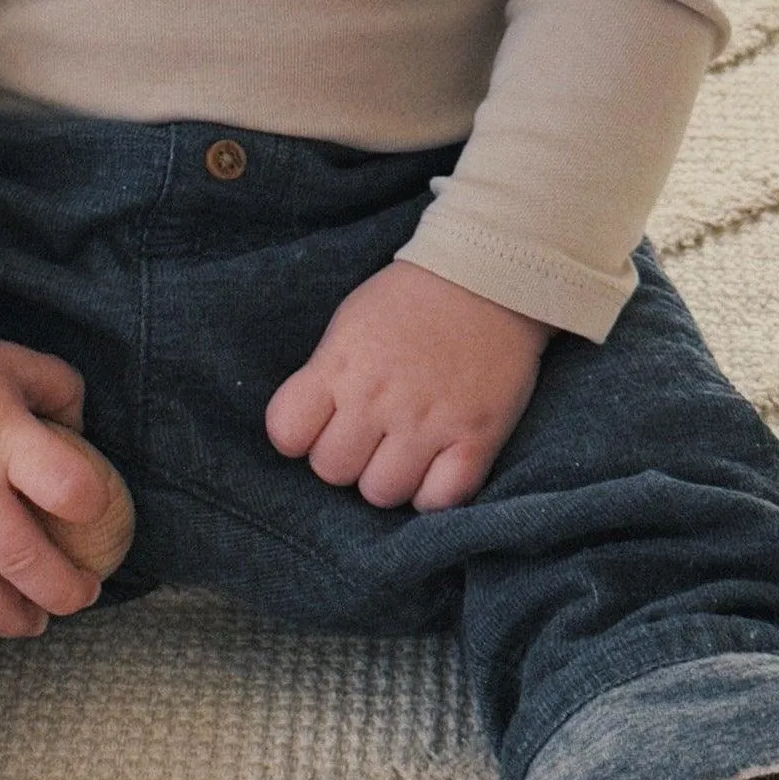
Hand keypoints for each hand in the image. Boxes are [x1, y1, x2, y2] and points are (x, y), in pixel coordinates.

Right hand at [0, 334, 132, 636]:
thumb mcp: (15, 362)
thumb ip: (61, 394)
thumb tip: (83, 438)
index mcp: (4, 438)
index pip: (66, 486)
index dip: (92, 505)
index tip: (98, 514)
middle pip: (22, 560)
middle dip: (62, 593)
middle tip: (80, 598)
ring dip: (8, 618)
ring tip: (30, 622)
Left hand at [264, 261, 547, 510]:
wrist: (491, 279)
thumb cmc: (412, 301)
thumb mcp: (351, 324)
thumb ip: (327, 375)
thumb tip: (311, 428)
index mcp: (341, 365)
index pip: (287, 434)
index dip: (300, 436)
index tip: (322, 425)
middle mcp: (378, 398)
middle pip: (333, 471)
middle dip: (346, 459)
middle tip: (370, 438)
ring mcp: (428, 421)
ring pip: (382, 493)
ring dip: (389, 478)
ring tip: (404, 453)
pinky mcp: (476, 437)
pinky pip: (440, 499)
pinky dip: (435, 493)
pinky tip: (437, 468)